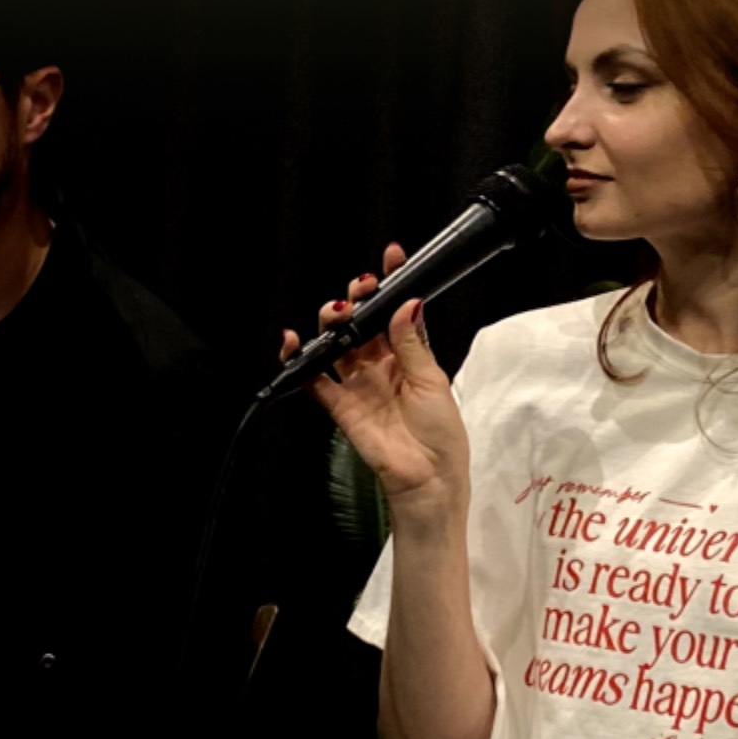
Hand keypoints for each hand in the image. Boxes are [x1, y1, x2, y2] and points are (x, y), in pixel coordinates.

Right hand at [279, 243, 468, 513]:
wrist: (427, 479)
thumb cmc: (442, 435)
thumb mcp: (432, 380)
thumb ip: (411, 342)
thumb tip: (406, 303)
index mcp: (411, 356)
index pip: (397, 312)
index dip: (392, 284)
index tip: (391, 258)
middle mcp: (383, 366)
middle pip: (362, 323)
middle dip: (357, 300)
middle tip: (359, 291)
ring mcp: (360, 384)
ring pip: (337, 343)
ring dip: (332, 323)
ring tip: (337, 313)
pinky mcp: (341, 405)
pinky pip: (314, 379)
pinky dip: (300, 360)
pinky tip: (296, 342)